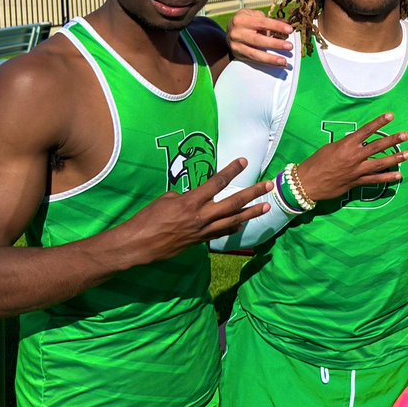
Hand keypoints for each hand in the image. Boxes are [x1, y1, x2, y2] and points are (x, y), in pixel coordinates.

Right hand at [121, 158, 270, 265]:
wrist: (139, 244)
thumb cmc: (147, 218)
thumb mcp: (166, 200)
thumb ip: (185, 197)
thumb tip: (195, 199)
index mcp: (191, 201)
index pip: (216, 183)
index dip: (231, 171)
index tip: (243, 162)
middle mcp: (202, 216)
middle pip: (233, 203)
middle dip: (252, 193)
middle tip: (268, 186)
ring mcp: (203, 231)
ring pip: (233, 221)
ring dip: (251, 213)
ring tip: (266, 206)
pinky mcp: (200, 241)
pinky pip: (222, 233)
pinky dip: (234, 228)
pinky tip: (243, 224)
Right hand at [227, 9, 295, 66]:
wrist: (230, 31)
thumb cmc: (246, 22)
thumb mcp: (253, 15)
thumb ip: (267, 20)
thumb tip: (286, 27)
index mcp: (241, 20)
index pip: (262, 23)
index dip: (276, 26)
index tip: (290, 30)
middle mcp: (237, 33)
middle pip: (258, 40)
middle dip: (275, 44)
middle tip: (289, 46)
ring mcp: (236, 46)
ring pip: (255, 54)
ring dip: (271, 58)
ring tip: (284, 61)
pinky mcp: (238, 55)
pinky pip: (254, 60)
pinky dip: (267, 63)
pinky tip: (278, 65)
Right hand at [294, 113, 407, 201]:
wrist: (307, 182)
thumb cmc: (316, 162)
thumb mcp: (330, 148)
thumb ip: (346, 145)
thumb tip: (357, 143)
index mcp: (346, 144)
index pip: (366, 131)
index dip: (379, 123)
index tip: (391, 116)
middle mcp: (354, 156)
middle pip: (377, 146)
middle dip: (393, 140)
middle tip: (406, 135)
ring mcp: (356, 170)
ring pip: (380, 163)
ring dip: (395, 159)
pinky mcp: (356, 182)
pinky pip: (375, 180)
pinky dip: (387, 178)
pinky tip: (398, 176)